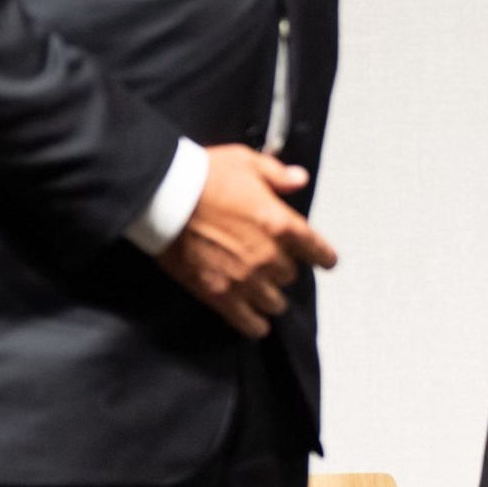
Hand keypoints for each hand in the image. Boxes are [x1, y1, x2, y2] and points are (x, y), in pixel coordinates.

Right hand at [155, 147, 336, 337]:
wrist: (163, 196)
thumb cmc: (203, 176)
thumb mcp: (246, 162)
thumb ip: (277, 175)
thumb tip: (299, 179)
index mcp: (282, 224)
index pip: (318, 251)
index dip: (324, 258)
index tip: (325, 262)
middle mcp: (269, 256)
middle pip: (290, 276)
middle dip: (282, 269)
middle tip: (269, 263)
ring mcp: (245, 279)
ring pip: (275, 302)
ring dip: (270, 297)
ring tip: (262, 292)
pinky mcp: (218, 294)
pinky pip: (248, 321)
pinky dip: (255, 324)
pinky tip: (257, 323)